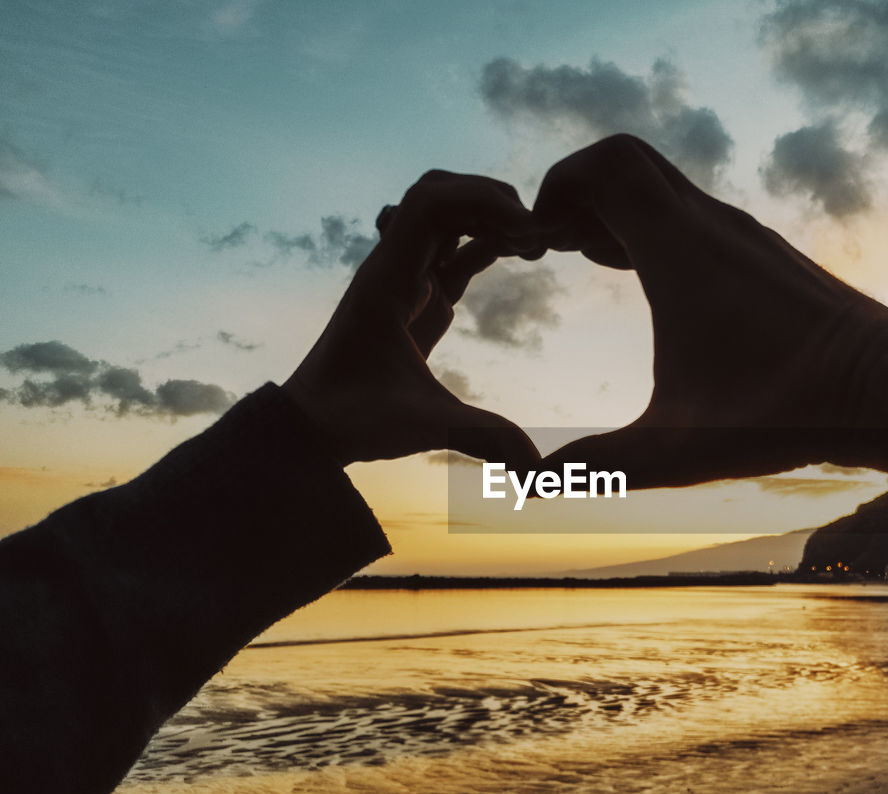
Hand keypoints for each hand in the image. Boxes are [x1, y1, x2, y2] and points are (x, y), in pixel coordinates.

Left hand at [283, 171, 542, 466]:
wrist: (310, 428)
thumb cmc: (354, 421)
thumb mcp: (423, 426)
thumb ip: (482, 438)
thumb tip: (536, 466)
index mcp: (386, 281)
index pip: (429, 203)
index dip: (482, 201)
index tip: (526, 231)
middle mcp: (391, 268)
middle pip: (439, 193)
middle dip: (491, 200)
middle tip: (536, 232)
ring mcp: (402, 280)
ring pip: (445, 217)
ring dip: (489, 218)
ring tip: (535, 243)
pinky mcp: (414, 299)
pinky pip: (450, 251)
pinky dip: (485, 242)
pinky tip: (520, 256)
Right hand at [530, 135, 887, 487]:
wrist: (884, 390)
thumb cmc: (784, 412)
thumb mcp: (676, 449)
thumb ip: (599, 464)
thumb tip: (532, 486)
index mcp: (680, 249)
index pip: (605, 166)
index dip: (556, 187)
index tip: (536, 241)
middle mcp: (714, 225)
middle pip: (630, 163)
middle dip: (579, 193)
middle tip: (552, 245)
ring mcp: (746, 236)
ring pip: (666, 188)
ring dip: (619, 212)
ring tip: (587, 260)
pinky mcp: (768, 255)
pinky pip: (697, 215)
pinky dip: (659, 229)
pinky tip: (650, 283)